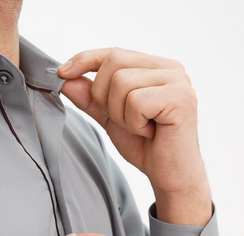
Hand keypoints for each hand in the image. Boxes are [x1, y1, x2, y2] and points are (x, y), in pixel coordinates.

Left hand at [58, 48, 211, 225]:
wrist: (169, 175)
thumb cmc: (146, 146)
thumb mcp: (110, 119)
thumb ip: (90, 99)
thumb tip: (66, 79)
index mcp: (155, 68)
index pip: (114, 52)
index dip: (85, 59)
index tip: (62, 73)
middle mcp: (169, 68)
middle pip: (114, 62)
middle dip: (105, 97)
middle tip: (123, 121)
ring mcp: (178, 82)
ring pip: (122, 82)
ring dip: (121, 114)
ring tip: (140, 128)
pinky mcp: (181, 98)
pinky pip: (136, 101)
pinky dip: (134, 123)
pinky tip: (150, 132)